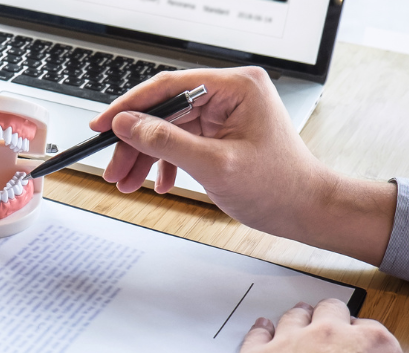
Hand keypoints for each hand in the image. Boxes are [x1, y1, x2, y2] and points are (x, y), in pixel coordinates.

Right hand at [89, 68, 395, 265]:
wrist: (306, 210)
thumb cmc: (278, 187)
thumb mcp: (214, 166)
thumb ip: (166, 141)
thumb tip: (128, 124)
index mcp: (236, 87)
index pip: (169, 86)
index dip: (130, 107)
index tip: (103, 124)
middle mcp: (231, 93)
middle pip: (165, 110)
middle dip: (136, 142)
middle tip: (114, 168)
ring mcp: (227, 112)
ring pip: (169, 128)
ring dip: (146, 156)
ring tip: (128, 181)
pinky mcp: (223, 131)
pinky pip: (183, 140)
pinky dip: (166, 162)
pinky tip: (159, 182)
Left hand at [225, 300, 408, 352]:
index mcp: (375, 348)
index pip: (369, 331)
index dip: (362, 343)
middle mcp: (331, 337)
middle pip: (330, 314)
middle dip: (330, 322)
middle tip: (326, 336)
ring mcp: (288, 345)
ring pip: (293, 318)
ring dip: (297, 322)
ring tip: (294, 329)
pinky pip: (256, 334)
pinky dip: (260, 332)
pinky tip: (262, 335)